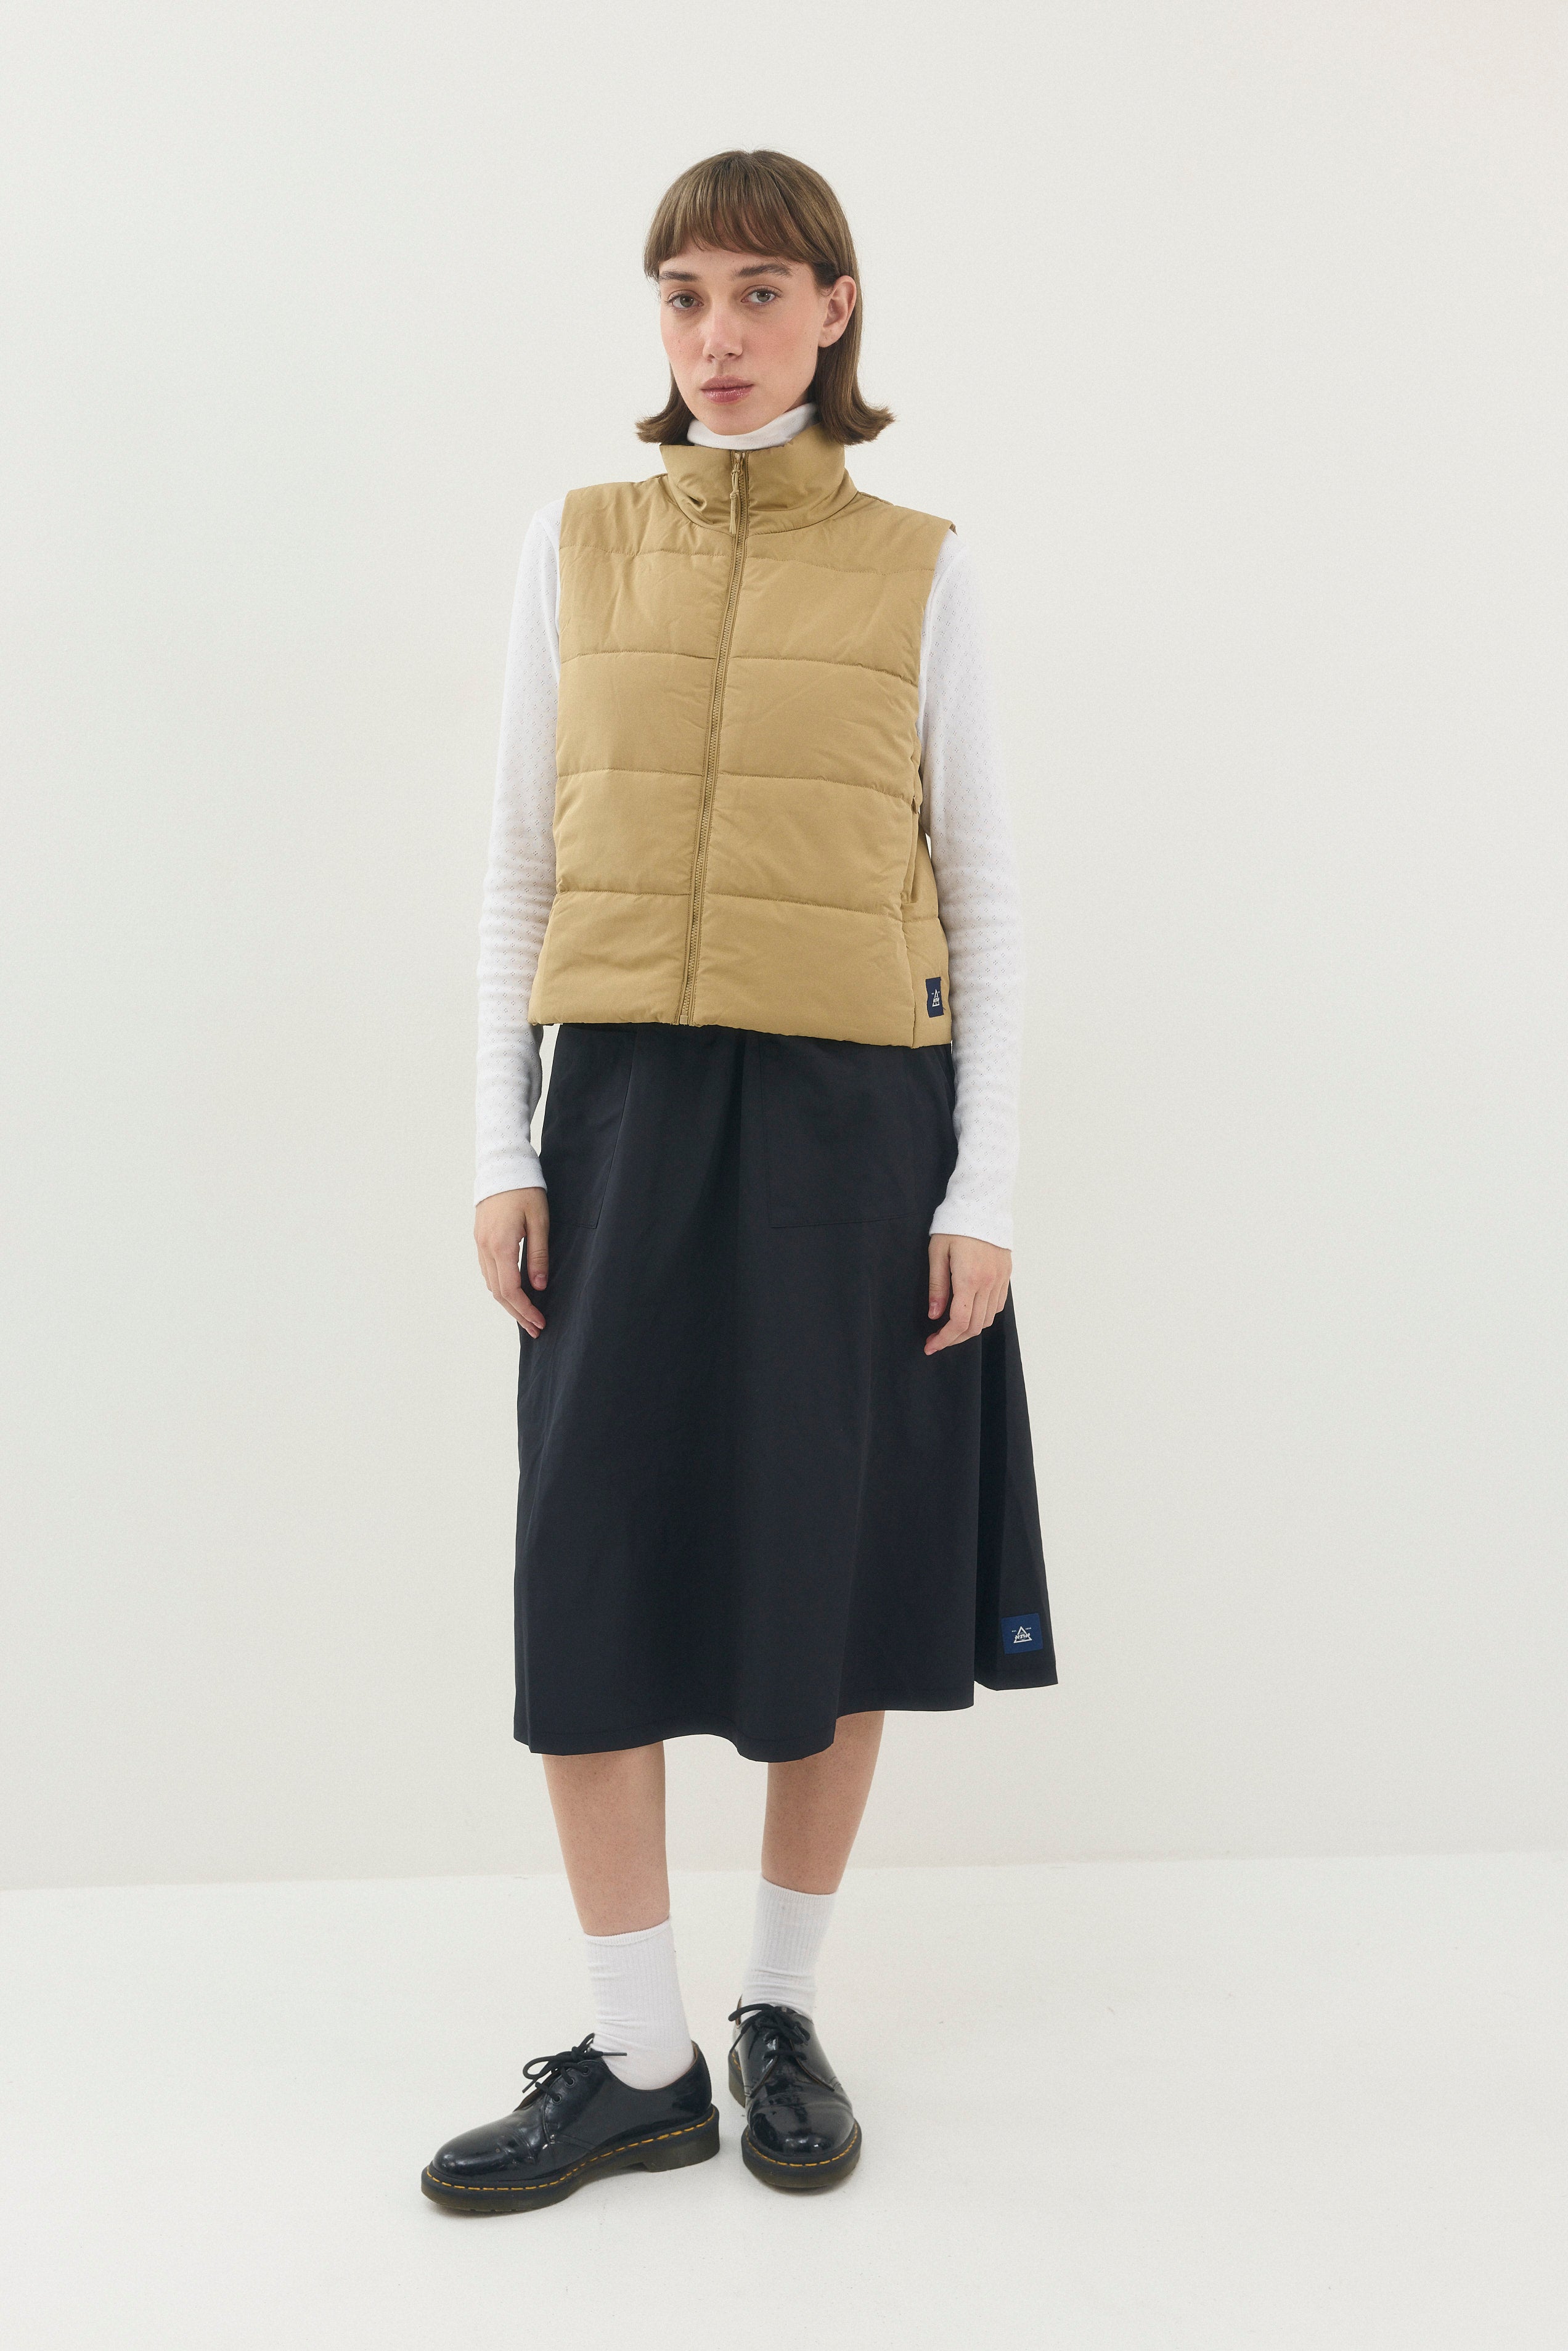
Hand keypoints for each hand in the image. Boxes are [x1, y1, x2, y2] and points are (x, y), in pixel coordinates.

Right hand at [475, 1187, 549, 1336]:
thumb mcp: (540, 1221)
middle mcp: (485, 1248)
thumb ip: (538, 1255)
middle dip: (517, 1313)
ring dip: (508, 1303)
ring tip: (527, 1315)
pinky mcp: (480, 1239)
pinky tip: (514, 1292)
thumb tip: (538, 1286)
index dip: (525, 1310)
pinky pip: (488, 1271)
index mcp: (501, 1246)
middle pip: (498, 1293)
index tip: (540, 1322)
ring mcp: (480, 1244)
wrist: (502, 1167)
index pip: (510, 1290)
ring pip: (491, 1284)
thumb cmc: (525, 1191)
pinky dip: (500, 1287)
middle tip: (536, 1328)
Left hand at [925, 1232, 1010, 1353]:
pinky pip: (997, 1306)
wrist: (981, 1205)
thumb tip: (935, 1315)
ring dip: (969, 1330)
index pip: (959, 1322)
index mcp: (969, 1279)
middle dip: (954, 1339)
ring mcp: (999, 1280)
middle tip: (937, 1341)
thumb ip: (937, 1286)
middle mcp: (988, 1283)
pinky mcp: (1005, 1275)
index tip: (930, 1346)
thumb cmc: (954, 1226)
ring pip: (988, 1319)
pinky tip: (970, 1313)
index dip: (944, 1339)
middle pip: (974, 1326)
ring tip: (952, 1329)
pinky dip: (983, 1316)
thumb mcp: (937, 1253)